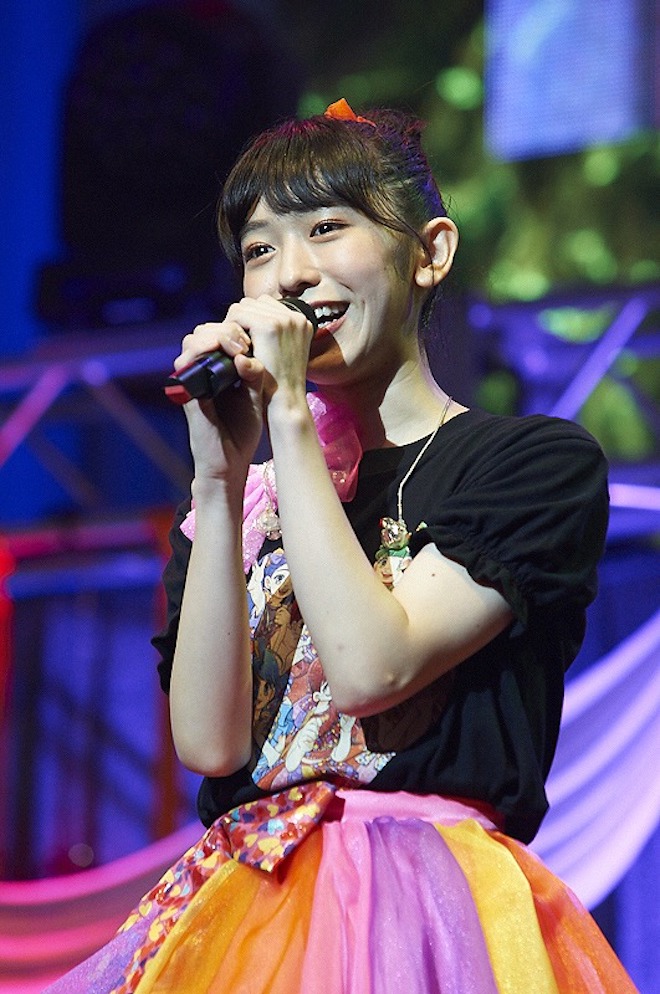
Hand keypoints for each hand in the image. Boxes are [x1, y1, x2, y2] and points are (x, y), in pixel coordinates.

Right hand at [173, 297, 314, 480]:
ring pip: (193, 340)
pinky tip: (227, 357)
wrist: (230, 461)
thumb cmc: (243, 430)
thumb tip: (251, 349)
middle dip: (227, 328)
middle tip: (247, 342)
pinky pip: (185, 362)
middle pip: (205, 330)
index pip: (220, 332)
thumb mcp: (255, 393)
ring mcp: (192, 379)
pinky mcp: (186, 392)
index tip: (256, 337)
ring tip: (239, 347)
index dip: (236, 328)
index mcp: (218, 367)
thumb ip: (254, 370)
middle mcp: (202, 370)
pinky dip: (202, 352)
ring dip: (216, 336)